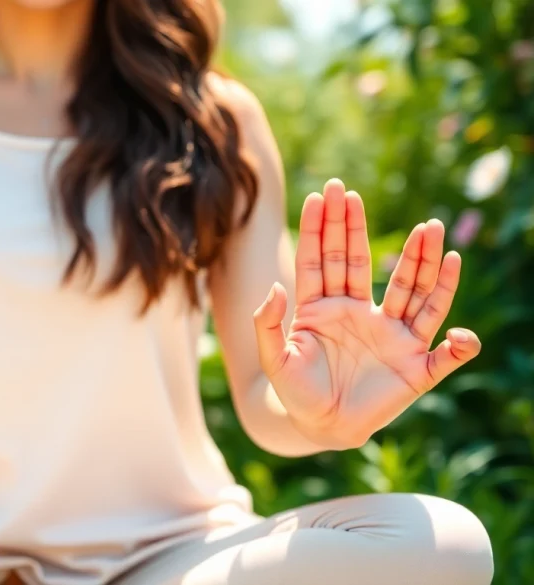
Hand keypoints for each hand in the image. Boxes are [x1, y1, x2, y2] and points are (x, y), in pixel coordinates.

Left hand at [252, 179, 479, 449]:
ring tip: (430, 227)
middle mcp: (357, 312)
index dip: (321, 228)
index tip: (323, 195)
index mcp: (322, 308)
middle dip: (355, 227)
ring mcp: (389, 335)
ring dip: (420, 260)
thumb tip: (275, 287)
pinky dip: (455, 323)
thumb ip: (267, 325)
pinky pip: (443, 345)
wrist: (321, 428)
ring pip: (409, 289)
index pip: (320, 260)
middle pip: (358, 262)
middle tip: (352, 193)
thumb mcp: (274, 359)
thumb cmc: (295, 392)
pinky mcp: (415, 366)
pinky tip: (460, 283)